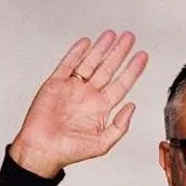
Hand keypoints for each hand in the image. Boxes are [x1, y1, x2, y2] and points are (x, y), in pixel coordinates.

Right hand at [8, 31, 148, 177]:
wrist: (42, 150)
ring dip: (101, 48)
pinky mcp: (55, 84)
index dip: (132, 70)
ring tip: (112, 34)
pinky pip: (68, 64)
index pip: (121, 84)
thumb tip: (132, 106)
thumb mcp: (103, 143)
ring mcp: (72, 88)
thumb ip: (120, 126)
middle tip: (129, 37)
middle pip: (108, 69)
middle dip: (119, 52)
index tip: (143, 56)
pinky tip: (87, 42)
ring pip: (90, 62)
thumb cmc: (70, 151)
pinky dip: (76, 52)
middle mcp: (88, 95)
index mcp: (101, 108)